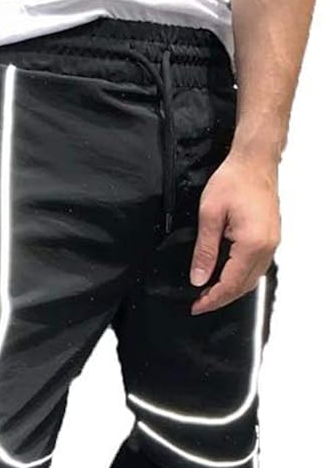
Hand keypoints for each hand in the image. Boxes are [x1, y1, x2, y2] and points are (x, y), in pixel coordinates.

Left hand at [189, 150, 280, 315]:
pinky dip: (241, 277)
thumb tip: (199, 278)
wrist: (254, 160)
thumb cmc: (233, 179)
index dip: (212, 299)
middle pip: (243, 286)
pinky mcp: (270, 238)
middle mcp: (266, 247)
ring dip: (231, 290)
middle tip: (200, 304)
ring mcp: (272, 243)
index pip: (230, 284)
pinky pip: (257, 267)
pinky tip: (226, 277)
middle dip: (220, 299)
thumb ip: (204, 251)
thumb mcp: (209, 215)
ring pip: (252, 279)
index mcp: (252, 243)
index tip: (196, 306)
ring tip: (210, 293)